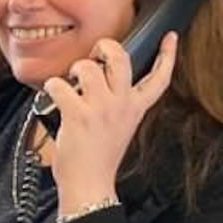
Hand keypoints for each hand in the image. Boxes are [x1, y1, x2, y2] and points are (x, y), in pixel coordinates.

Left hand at [41, 31, 177, 209]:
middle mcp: (122, 105)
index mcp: (136, 108)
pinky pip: (60, 85)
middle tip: (94, 55)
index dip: (168, 54)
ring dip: (75, 69)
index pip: (160, 77)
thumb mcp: (120, 127)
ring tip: (70, 82)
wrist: (90, 185)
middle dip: (105, 47)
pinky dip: (52, 86)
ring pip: (88, 67)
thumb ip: (117, 104)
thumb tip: (98, 79)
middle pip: (121, 58)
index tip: (170, 37)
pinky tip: (53, 96)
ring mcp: (101, 109)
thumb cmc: (99, 159)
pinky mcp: (78, 115)